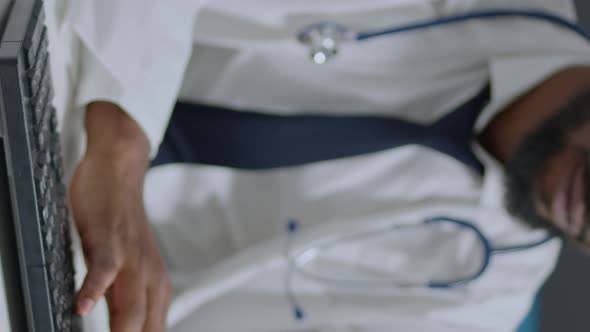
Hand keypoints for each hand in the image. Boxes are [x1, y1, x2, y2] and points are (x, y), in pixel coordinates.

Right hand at [70, 102, 171, 330]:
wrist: (120, 173)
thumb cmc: (121, 224)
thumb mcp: (125, 269)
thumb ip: (125, 299)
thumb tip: (123, 329)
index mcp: (156, 287)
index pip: (153, 331)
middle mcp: (149, 276)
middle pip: (146, 326)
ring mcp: (131, 258)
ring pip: (130, 304)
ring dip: (120, 330)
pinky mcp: (110, 239)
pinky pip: (103, 269)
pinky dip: (93, 289)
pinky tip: (82, 306)